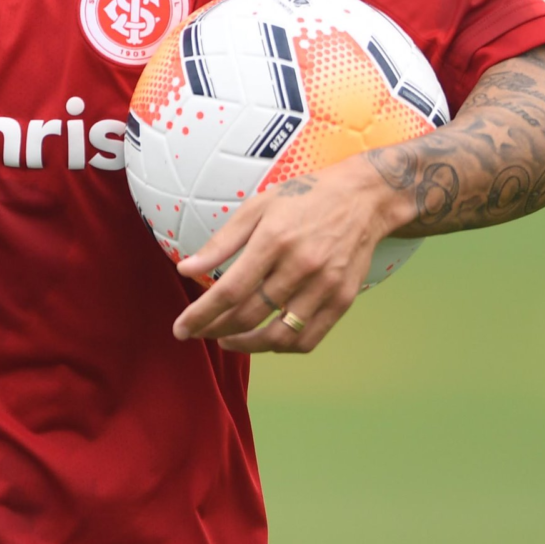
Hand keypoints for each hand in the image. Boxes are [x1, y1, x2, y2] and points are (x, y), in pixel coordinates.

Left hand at [171, 156, 408, 353]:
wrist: (364, 197)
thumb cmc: (304, 198)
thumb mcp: (257, 207)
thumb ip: (221, 242)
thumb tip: (186, 269)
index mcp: (274, 240)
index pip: (230, 290)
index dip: (201, 315)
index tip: (181, 329)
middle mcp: (301, 266)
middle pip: (250, 316)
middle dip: (216, 330)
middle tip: (199, 333)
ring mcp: (325, 286)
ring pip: (279, 335)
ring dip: (247, 346)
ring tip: (228, 340)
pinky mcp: (343, 300)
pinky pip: (308, 339)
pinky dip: (282, 346)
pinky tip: (265, 339)